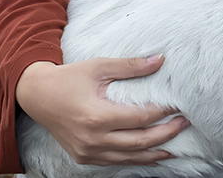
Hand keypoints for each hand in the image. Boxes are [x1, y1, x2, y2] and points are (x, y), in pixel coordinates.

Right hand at [15, 56, 189, 166]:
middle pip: (139, 142)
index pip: (140, 118)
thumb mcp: (99, 67)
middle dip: (166, 134)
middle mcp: (92, 139)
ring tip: (175, 147)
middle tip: (184, 124)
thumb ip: (131, 66)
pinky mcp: (83, 157)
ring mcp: (87, 152)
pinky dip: (134, 160)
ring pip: (129, 158)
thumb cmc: (69, 78)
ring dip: (154, 153)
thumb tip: (160, 60)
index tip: (179, 106)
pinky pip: (114, 163)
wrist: (37, 96)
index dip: (163, 113)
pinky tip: (150, 156)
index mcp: (97, 116)